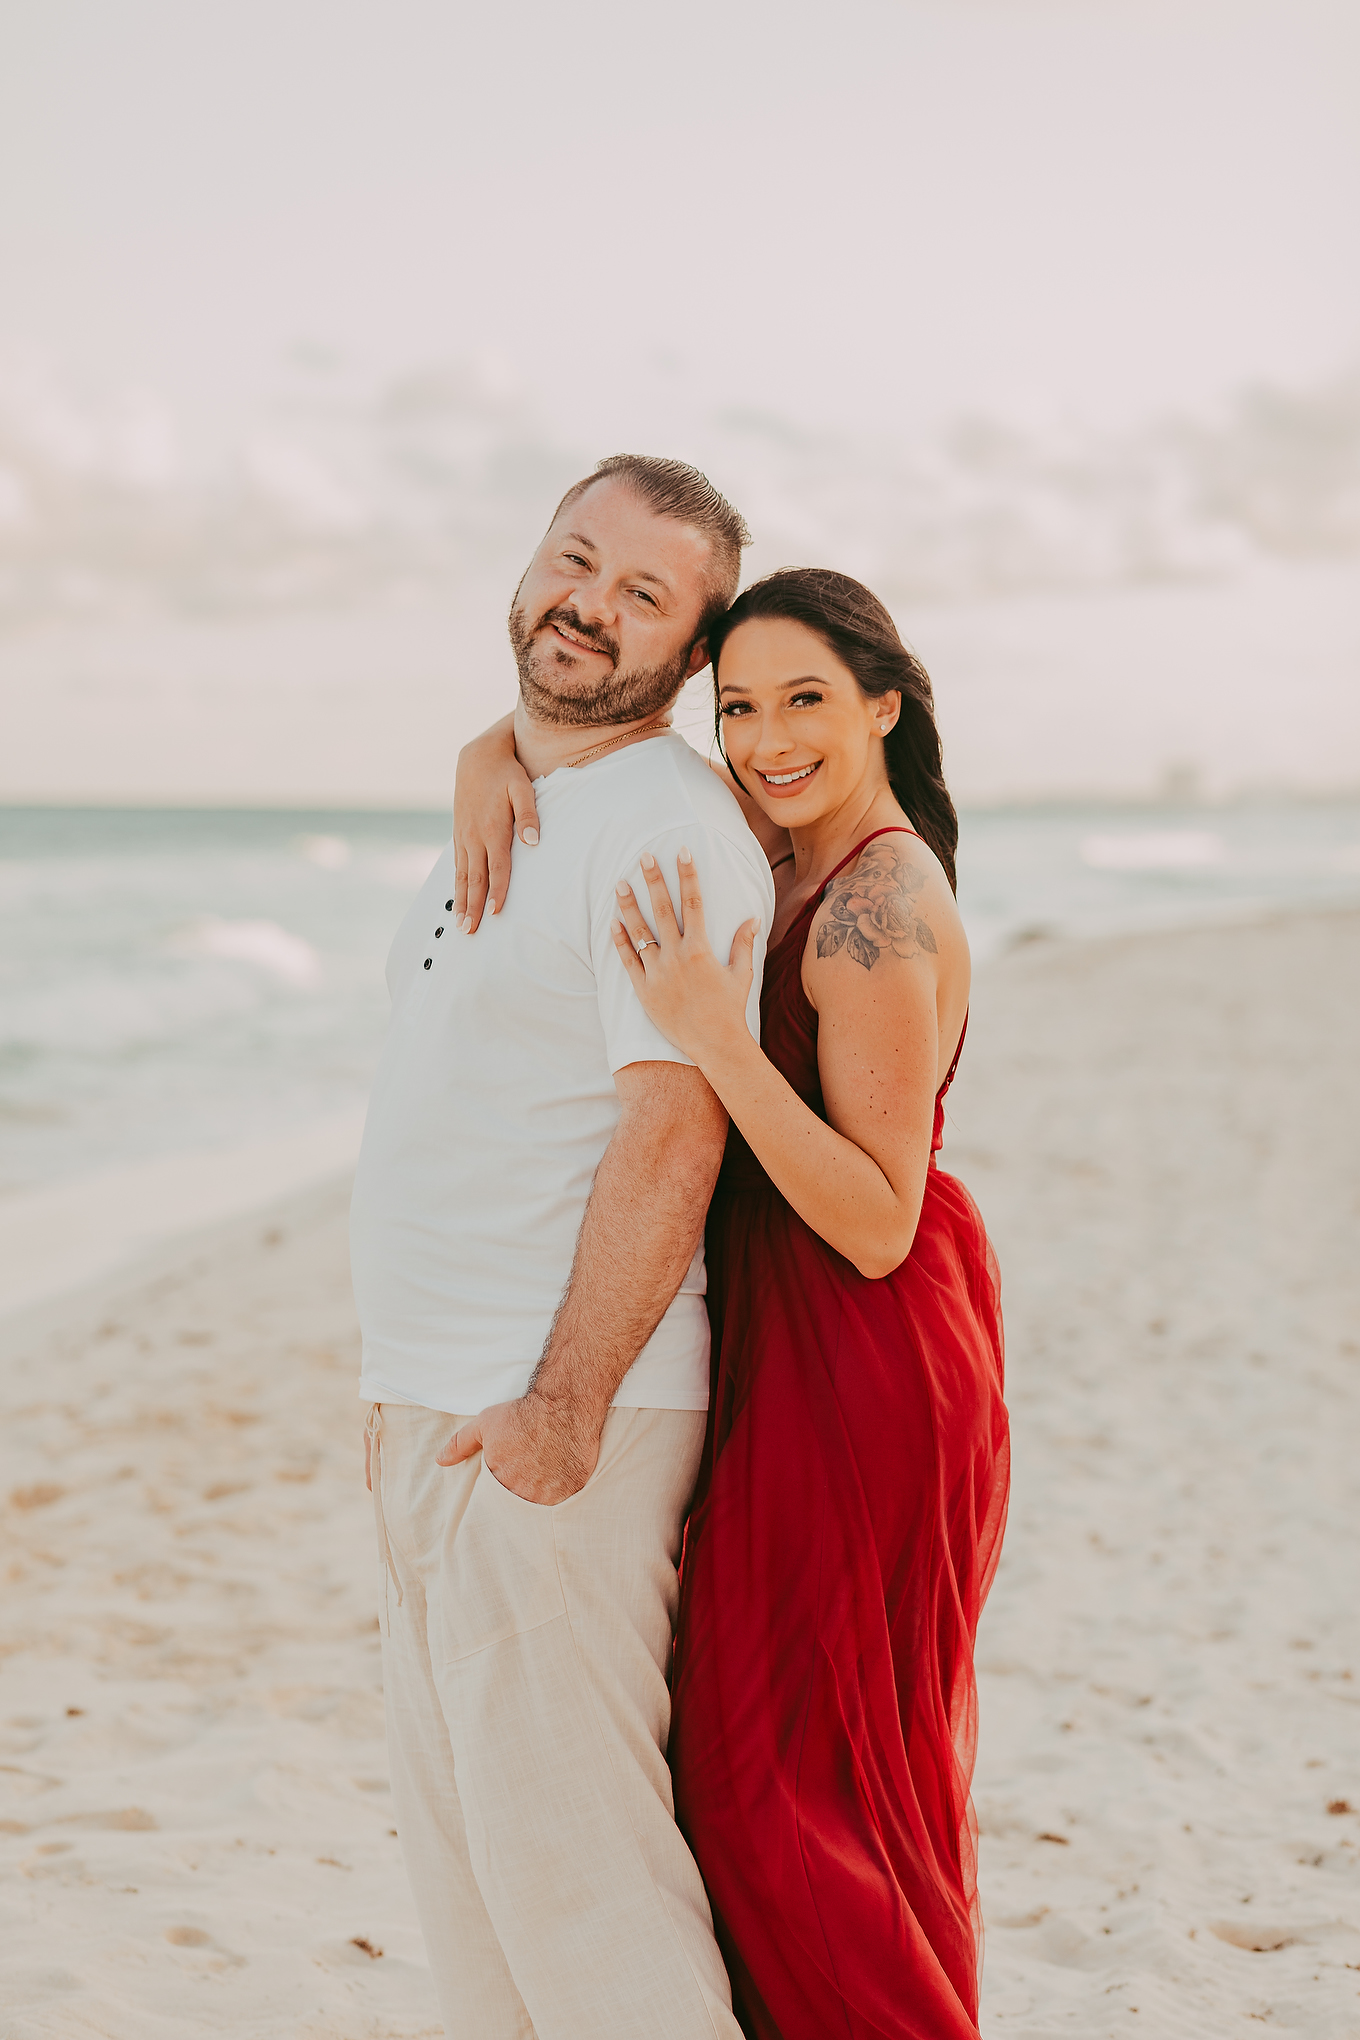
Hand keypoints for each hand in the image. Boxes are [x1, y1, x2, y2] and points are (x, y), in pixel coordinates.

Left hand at [436, 1391, 602, 1503]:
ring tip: (542, 1480)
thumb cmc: (524, 1413)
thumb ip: (460, 1444)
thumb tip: (440, 1460)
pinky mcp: (572, 1491)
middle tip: (527, 1477)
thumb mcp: (485, 1424)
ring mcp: (549, 1494)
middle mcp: (523, 1492)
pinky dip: (559, 1498)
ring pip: (539, 1508)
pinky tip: (559, 1481)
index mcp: (499, 1480)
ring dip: (539, 1499)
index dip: (500, 1488)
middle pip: (517, 1505)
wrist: (564, 1403)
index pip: (494, 1499)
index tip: (509, 1476)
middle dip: (519, 1495)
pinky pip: (562, 1505)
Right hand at [453, 714, 540, 933]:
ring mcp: (463, 836)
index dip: (497, 891)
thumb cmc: (507, 774)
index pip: (497, 868)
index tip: (495, 913)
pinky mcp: (458, 834)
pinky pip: (456, 865)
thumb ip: (529, 815)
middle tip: (470, 932)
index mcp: (492, 829)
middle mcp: (474, 836)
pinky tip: (456, 899)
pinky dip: (456, 885)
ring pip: (461, 875)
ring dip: (461, 901)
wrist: (477, 757)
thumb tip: (534, 842)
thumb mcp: (523, 788)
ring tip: (459, 925)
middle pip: (474, 879)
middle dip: (472, 907)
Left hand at [611, 850, 759, 1066]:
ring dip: (628, 906)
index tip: (682, 851)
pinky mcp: (644, 990)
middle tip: (643, 856)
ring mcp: (657, 973)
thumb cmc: (730, 1009)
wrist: (715, 1044)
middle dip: (652, 880)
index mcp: (700, 949)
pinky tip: (613, 924)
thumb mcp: (742, 974)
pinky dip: (620, 941)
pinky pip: (628, 961)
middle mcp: (676, 957)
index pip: (693, 902)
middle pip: (662, 909)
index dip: (687, 874)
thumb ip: (744, 943)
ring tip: (619, 884)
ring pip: (639, 932)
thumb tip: (753, 918)